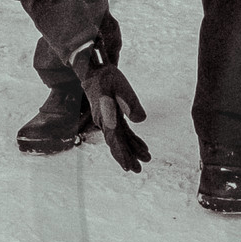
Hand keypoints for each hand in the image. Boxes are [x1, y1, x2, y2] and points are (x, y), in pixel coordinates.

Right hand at [70, 45, 150, 172]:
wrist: (96, 71)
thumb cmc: (107, 78)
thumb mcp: (121, 86)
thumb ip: (130, 103)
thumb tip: (140, 120)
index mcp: (105, 117)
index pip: (114, 139)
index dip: (121, 153)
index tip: (127, 165)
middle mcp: (104, 122)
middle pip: (116, 143)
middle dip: (126, 158)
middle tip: (137, 170)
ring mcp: (109, 121)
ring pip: (121, 140)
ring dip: (132, 151)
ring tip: (145, 161)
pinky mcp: (114, 118)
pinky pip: (124, 133)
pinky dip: (133, 141)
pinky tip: (143, 148)